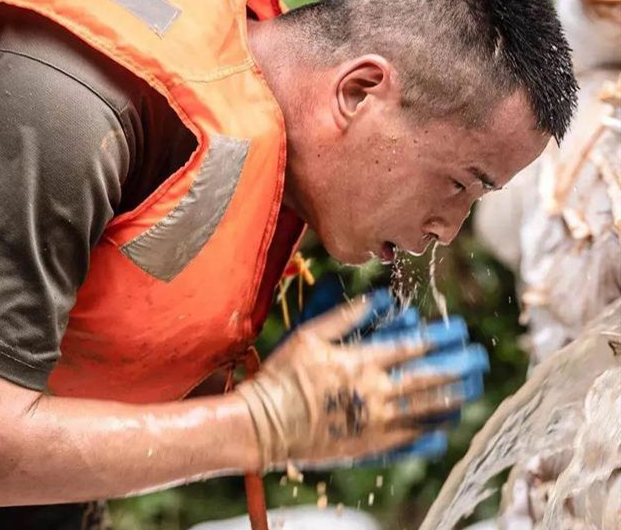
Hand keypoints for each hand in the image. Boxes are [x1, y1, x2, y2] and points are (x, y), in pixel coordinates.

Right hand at [236, 290, 485, 470]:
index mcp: (362, 362)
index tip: (460, 329)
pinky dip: (430, 434)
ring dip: (453, 397)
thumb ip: (346, 316)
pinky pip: (408, 441)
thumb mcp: (310, 335)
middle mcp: (375, 392)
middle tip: (480, 358)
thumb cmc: (285, 375)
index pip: (412, 347)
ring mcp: (376, 423)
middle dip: (458, 366)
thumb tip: (380, 299)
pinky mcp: (369, 446)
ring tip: (473, 389)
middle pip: (428, 378)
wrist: (265, 424)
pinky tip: (445, 428)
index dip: (439, 337)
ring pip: (425, 410)